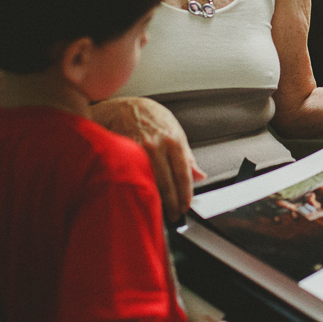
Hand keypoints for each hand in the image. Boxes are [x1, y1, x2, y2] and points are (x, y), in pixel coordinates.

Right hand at [90, 97, 205, 221]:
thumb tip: (199, 175)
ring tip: (160, 211)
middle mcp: (157, 146)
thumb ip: (187, 156)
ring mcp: (138, 150)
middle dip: (172, 202)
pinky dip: (139, 189)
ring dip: (156, 200)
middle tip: (175, 214)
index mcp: (173, 141)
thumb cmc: (151, 118)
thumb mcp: (175, 131)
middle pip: (167, 182)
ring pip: (150, 182)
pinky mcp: (123, 154)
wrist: (125, 107)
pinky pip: (133, 177)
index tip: (185, 206)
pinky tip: (142, 198)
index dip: (185, 194)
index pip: (183, 174)